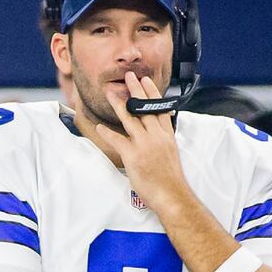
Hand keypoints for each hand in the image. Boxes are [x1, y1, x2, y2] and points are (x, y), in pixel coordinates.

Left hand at [95, 71, 191, 212]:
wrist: (172, 195)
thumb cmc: (170, 178)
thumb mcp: (170, 153)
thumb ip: (162, 140)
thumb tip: (156, 132)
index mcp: (167, 135)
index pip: (159, 108)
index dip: (152, 93)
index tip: (146, 80)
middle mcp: (157, 136)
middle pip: (145, 108)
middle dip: (136, 90)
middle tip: (128, 76)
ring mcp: (145, 145)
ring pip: (130, 119)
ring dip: (118, 104)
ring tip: (110, 93)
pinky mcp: (134, 156)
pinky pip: (118, 140)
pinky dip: (107, 133)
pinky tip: (99, 127)